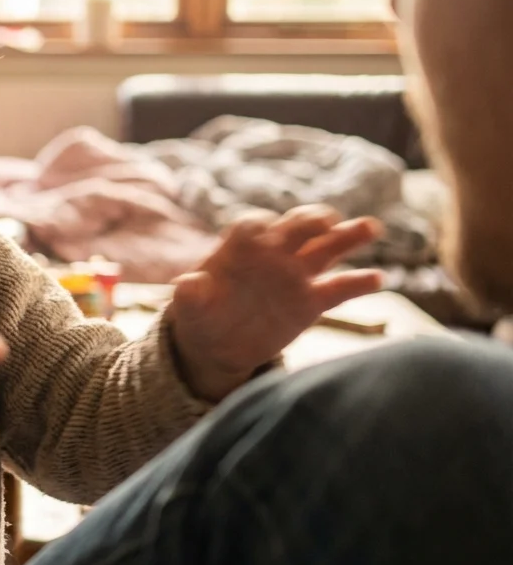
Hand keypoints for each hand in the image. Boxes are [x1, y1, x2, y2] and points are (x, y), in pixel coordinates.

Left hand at [169, 205, 384, 401]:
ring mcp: (295, 276)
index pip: (252, 225)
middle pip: (295, 227)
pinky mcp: (310, 302)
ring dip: (347, 236)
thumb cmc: (200, 316)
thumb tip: (188, 284)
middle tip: (326, 220)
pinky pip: (338, 289)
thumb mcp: (189, 308)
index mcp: (238, 248)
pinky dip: (357, 283)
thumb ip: (190, 294)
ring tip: (370, 228)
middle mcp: (272, 254)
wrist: (217, 344)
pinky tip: (376, 279)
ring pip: (325, 248)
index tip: (266, 229)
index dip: (259, 225)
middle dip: (309, 221)